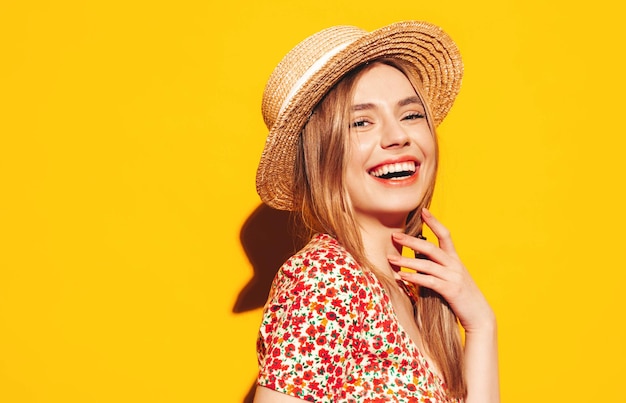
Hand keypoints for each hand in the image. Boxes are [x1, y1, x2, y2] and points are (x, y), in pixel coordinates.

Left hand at [387, 208, 494, 332]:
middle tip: (394, 235)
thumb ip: (439, 267)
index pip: (445, 235)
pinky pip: (429, 281)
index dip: (434, 222)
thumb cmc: (462, 296)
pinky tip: (402, 276)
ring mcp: (453, 277)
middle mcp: (455, 264)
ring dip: (407, 261)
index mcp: (455, 259)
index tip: (423, 211)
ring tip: (390, 258)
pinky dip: (414, 278)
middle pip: (431, 247)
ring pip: (427, 264)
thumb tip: (419, 259)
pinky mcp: (450, 290)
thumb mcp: (452, 276)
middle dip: (411, 241)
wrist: (479, 315)